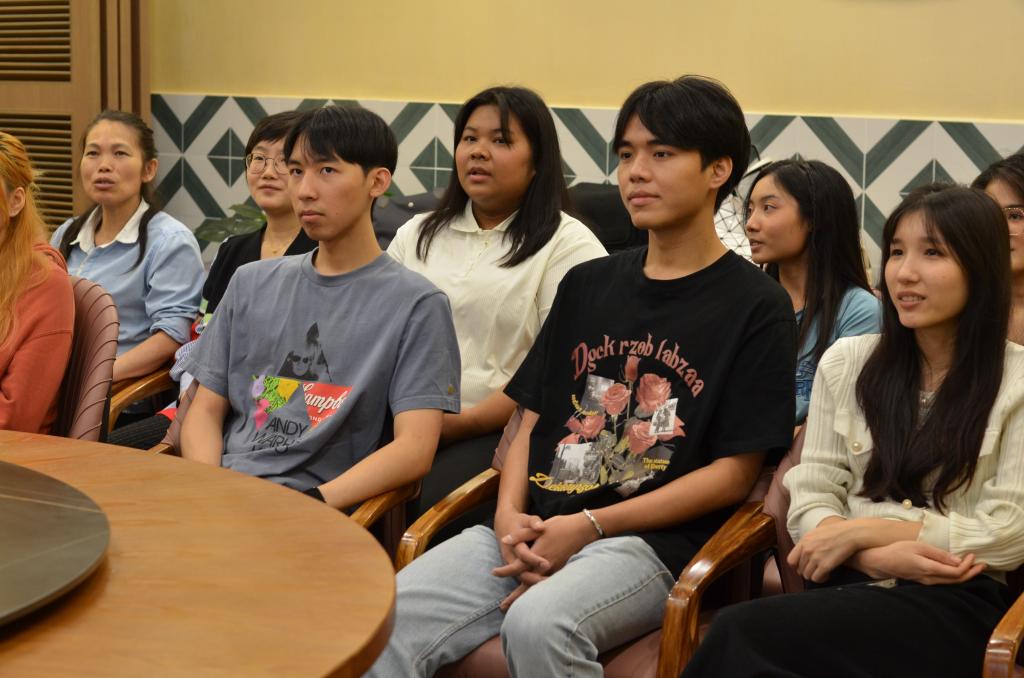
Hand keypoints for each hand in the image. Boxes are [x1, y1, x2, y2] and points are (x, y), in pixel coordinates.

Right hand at [492, 510, 546, 580]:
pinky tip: (544, 587)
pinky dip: (531, 583)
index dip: (534, 560)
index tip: (547, 564)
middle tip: (549, 582)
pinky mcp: (514, 566)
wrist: (504, 524)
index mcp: (514, 544)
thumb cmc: (519, 522)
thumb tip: (541, 527)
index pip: (523, 554)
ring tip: (549, 588)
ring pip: (521, 577)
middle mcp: (510, 556)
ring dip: (532, 583)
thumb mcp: (526, 519)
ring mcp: (511, 563)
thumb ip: (534, 522)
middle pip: (520, 571)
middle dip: (534, 578)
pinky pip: (522, 577)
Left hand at [496, 512, 597, 610]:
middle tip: (502, 607)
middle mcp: (546, 566)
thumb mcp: (539, 528)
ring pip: (537, 588)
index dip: (504, 571)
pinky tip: (534, 598)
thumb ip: (521, 535)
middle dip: (514, 597)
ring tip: (516, 607)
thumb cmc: (561, 526)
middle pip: (527, 585)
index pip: (517, 568)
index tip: (494, 572)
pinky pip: (547, 586)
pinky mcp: (561, 571)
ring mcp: (555, 571)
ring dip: (526, 598)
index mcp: (538, 554)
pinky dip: (539, 593)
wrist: (584, 530)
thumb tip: (504, 540)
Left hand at [788, 518, 862, 582]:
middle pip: (800, 570)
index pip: (791, 560)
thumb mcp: (816, 533)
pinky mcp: (825, 566)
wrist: (850, 533)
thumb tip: (803, 552)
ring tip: (823, 572)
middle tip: (816, 570)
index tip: (803, 567)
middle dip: (808, 571)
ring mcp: (815, 558)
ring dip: (815, 576)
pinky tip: (828, 574)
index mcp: (804, 542)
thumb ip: (807, 543)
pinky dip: (821, 579)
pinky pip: (817, 578)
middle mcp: (807, 550)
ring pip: (807, 575)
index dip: (797, 566)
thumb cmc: (836, 532)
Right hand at [858, 541, 985, 584]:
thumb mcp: (918, 547)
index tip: (972, 555)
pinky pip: (945, 582)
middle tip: (982, 564)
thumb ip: (938, 554)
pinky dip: (955, 576)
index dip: (968, 566)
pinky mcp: (924, 581)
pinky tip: (958, 570)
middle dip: (972, 573)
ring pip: (952, 583)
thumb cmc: (897, 551)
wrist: (881, 562)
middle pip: (957, 580)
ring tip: (974, 567)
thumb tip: (958, 561)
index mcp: (930, 569)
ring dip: (965, 575)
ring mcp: (927, 582)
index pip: (956, 572)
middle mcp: (930, 579)